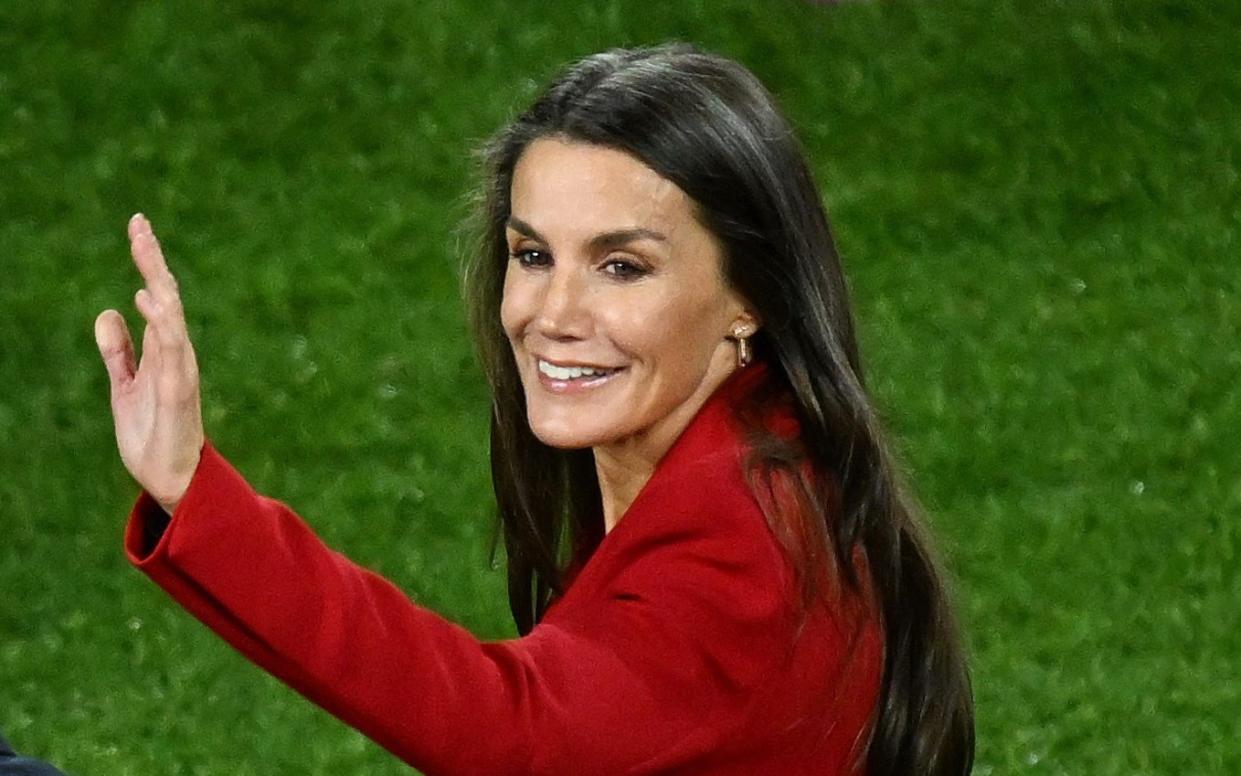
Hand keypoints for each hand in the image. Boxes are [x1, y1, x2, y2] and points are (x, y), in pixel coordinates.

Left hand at [95, 214, 204, 514]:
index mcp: (164, 349)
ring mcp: (180, 370)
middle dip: (152, 261)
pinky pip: (175, 351)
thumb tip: (108, 311)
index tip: (136, 226)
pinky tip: (151, 301)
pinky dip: (165, 325)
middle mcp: (176, 353)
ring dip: (159, 284)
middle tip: (138, 224)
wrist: (169, 478)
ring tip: (144, 252)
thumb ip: (119, 351)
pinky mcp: (178, 392)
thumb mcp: (125, 386)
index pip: (156, 295)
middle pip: (166, 297)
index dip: (147, 261)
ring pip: (172, 317)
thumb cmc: (152, 434)